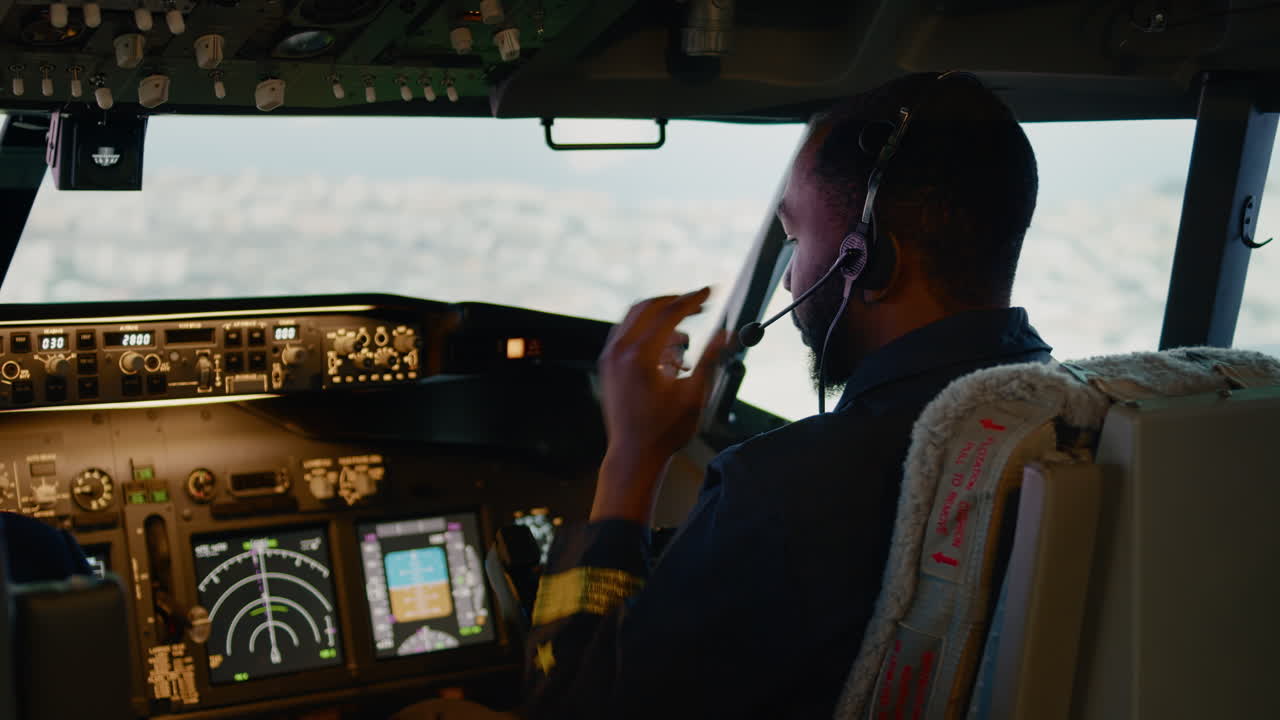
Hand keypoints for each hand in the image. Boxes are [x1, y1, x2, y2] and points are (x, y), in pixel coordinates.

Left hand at [590, 287, 731, 522]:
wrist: (634, 455)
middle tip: (699, 304)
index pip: (669, 313)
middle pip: (648, 307)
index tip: (711, 292)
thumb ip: (711, 359)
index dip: (693, 300)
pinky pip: (627, 333)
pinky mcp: (608, 365)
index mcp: (640, 357)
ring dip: (661, 316)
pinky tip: (668, 351)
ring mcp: (610, 358)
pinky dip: (647, 331)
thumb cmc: (664, 431)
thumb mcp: (695, 395)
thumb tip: (727, 333)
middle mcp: (620, 352)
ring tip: (686, 337)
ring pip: (634, 317)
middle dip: (676, 302)